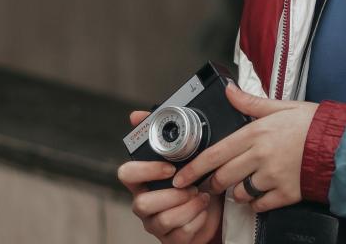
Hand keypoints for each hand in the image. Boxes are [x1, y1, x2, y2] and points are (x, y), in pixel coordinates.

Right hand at [117, 111, 221, 243]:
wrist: (219, 209)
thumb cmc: (198, 180)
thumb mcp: (188, 155)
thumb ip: (164, 136)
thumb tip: (135, 114)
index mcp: (145, 179)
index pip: (126, 173)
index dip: (145, 170)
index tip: (170, 167)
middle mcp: (145, 202)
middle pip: (140, 203)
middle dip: (171, 195)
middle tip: (192, 186)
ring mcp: (157, 223)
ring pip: (163, 219)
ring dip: (188, 206)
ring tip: (202, 196)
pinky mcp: (172, 238)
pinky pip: (181, 232)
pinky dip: (198, 219)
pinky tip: (205, 209)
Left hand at [172, 84, 318, 212]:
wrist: (342, 144)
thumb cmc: (313, 125)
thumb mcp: (282, 107)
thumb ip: (251, 103)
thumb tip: (229, 91)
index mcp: (256, 133)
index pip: (215, 154)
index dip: (194, 169)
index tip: (182, 178)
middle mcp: (260, 156)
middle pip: (222, 177)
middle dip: (213, 184)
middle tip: (213, 184)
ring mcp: (272, 176)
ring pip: (240, 193)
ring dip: (237, 192)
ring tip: (244, 185)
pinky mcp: (286, 193)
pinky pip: (260, 205)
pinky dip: (257, 203)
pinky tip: (261, 194)